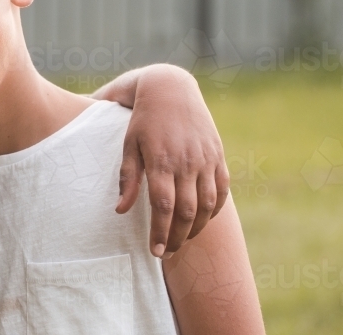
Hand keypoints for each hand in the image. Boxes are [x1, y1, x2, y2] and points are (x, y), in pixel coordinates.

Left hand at [93, 64, 228, 256]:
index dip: (160, 232)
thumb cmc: (142, 119)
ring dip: (196, 228)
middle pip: (187, 211)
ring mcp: (205, 158)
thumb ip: (128, 178)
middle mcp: (186, 161)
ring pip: (207, 204)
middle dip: (177, 237)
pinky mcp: (217, 155)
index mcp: (161, 160)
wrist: (170, 88)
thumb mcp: (129, 145)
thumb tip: (121, 210)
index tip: (155, 251)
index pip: (163, 207)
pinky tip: (202, 220)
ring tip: (182, 240)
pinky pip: (221, 190)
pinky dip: (214, 209)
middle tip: (167, 252)